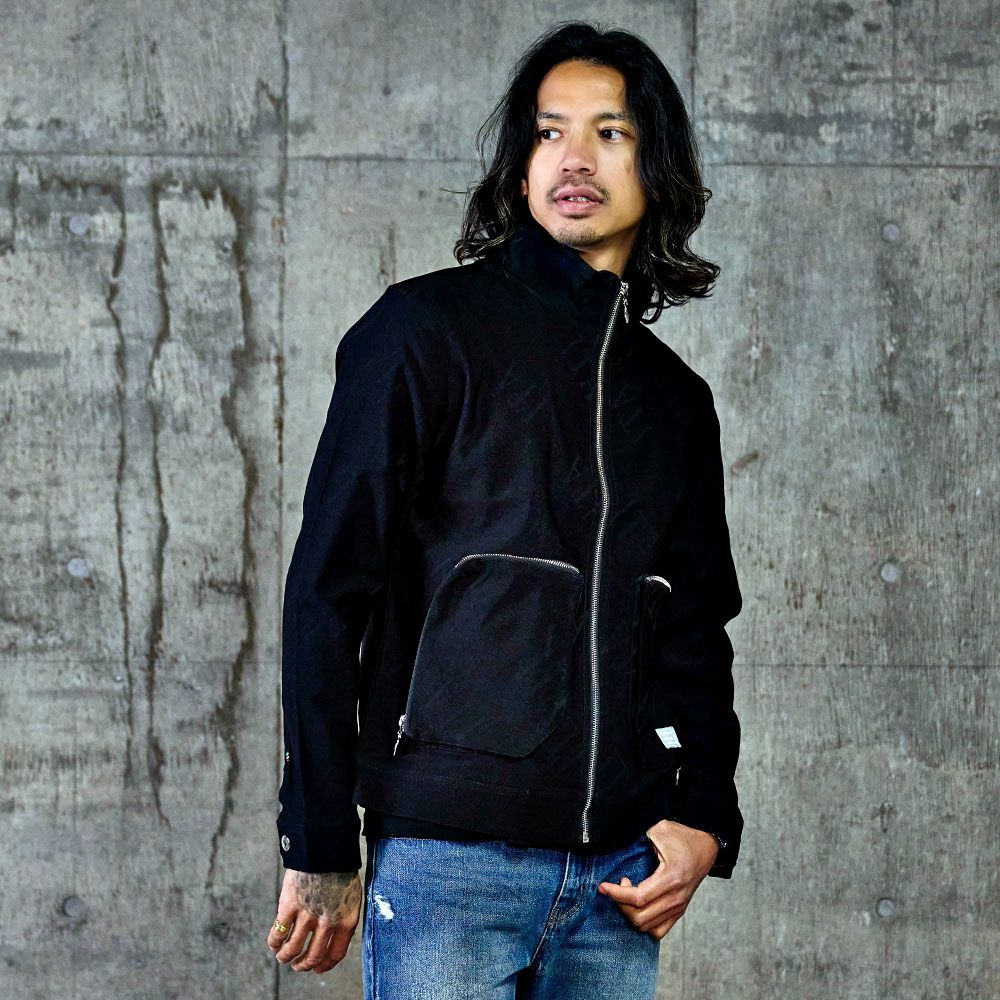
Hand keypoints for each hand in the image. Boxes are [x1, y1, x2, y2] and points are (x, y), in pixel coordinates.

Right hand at [267, 868, 362, 972]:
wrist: (326, 846)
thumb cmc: (339, 868)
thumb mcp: (351, 894)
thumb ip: (342, 916)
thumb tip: (332, 936)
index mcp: (347, 919)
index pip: (336, 953)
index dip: (324, 965)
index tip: (317, 968)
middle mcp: (328, 922)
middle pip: (314, 956)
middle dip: (304, 965)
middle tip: (298, 965)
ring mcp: (308, 914)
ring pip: (293, 948)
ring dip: (286, 957)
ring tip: (283, 957)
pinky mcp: (289, 906)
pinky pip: (278, 933)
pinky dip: (274, 942)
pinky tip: (274, 944)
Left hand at [597, 820, 718, 940]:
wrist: (706, 849)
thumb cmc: (684, 838)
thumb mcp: (661, 829)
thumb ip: (641, 837)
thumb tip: (619, 844)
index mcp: (671, 878)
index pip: (638, 897)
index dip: (616, 894)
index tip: (603, 886)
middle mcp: (676, 898)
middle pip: (639, 916)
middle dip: (620, 903)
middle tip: (619, 885)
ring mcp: (678, 907)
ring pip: (646, 926)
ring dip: (630, 912)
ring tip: (629, 893)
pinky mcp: (678, 911)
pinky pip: (657, 931)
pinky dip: (643, 923)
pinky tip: (638, 907)